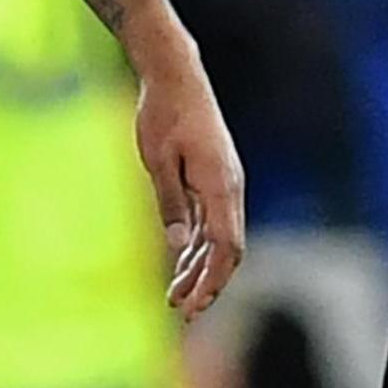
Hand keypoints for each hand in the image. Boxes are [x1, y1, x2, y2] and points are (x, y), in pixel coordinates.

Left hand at [132, 44, 245, 320]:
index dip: (212, 280)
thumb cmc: (164, 114)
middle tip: (182, 312)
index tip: (192, 306)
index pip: (227, 247)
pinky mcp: (214, 177)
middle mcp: (230, 186)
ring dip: (200, 267)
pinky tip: (181, 261)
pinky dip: (198, 245)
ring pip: (220, 237)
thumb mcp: (158, 160)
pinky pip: (212, 220)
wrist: (175, 74)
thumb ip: (170, 203)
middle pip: (228, 248)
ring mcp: (224, 182)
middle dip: (208, 283)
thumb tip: (178, 247)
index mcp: (221, 185)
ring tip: (176, 296)